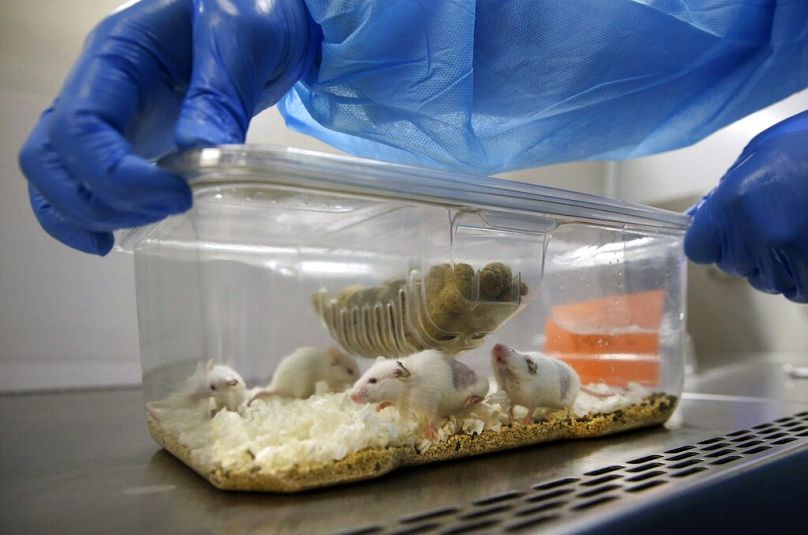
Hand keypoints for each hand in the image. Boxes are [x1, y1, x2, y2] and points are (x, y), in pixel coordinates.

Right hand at [18, 0, 317, 254]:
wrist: (266, 18)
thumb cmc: (253, 13)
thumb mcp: (243, 38)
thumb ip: (220, 93)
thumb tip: (200, 153)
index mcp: (117, 52)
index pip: (81, 125)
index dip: (119, 175)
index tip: (180, 196)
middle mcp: (97, 85)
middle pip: (51, 156)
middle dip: (102, 199)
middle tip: (168, 212)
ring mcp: (107, 115)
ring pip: (53, 175)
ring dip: (89, 213)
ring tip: (148, 226)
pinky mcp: (126, 139)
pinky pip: (77, 181)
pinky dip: (83, 216)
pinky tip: (112, 239)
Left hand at [685, 111, 807, 302]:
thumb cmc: (806, 143)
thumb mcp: (756, 155)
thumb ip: (724, 191)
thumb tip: (699, 217)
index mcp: (733, 205)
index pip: (699, 249)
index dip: (711, 242)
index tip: (724, 233)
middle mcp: (757, 236)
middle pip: (732, 264)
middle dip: (745, 249)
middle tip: (771, 223)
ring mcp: (792, 256)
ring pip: (766, 281)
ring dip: (775, 265)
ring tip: (796, 233)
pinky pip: (798, 290)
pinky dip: (801, 278)